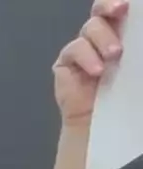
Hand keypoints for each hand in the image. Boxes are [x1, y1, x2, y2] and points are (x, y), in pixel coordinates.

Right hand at [53, 0, 127, 125]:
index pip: (120, 11)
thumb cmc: (127, 95)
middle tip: (120, 9)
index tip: (129, 4)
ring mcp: (83, 48)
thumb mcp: (138, 67)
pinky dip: (86, 57)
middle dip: (108, 5)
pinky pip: (74, 49)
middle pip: (100, 10)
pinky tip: (97, 71)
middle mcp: (102, 36)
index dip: (120, 2)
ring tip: (114, 56)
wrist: (102, 124)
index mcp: (123, 34)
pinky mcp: (66, 62)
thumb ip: (138, 47)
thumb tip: (141, 35)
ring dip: (103, 38)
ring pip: (90, 28)